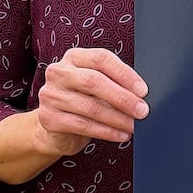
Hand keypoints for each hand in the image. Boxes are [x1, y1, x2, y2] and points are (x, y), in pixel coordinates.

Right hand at [34, 46, 148, 157]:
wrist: (55, 129)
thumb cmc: (83, 101)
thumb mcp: (97, 87)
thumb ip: (115, 84)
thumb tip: (143, 95)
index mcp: (74, 57)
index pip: (101, 58)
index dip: (124, 74)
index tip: (143, 90)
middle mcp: (59, 72)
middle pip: (94, 81)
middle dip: (122, 98)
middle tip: (142, 110)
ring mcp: (51, 95)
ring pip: (90, 107)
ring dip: (118, 118)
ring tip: (134, 126)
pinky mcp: (49, 118)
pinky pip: (84, 126)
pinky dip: (107, 132)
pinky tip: (121, 134)